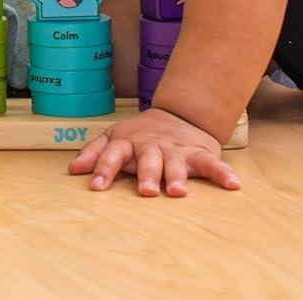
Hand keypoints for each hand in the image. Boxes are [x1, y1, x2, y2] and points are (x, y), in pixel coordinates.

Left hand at [67, 107, 241, 195]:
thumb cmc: (141, 134)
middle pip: (147, 159)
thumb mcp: (115, 137)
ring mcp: (175, 148)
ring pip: (175, 162)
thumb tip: (73, 170)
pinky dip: (222, 173)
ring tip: (177, 192)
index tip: (96, 186)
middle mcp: (151, 145)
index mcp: (127, 141)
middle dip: (145, 174)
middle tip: (145, 191)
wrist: (179, 113)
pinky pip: (212, 163)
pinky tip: (233, 184)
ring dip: (176, 176)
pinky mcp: (199, 152)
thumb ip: (94, 152)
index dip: (103, 169)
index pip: (112, 154)